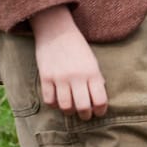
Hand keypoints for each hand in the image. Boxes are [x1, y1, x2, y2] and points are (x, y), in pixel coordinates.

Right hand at [29, 5, 107, 119]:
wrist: (56, 31)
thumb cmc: (77, 47)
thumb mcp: (92, 61)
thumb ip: (95, 79)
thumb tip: (98, 99)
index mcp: (92, 72)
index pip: (100, 100)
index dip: (100, 110)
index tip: (99, 112)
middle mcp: (77, 76)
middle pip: (83, 107)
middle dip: (85, 115)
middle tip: (85, 116)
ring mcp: (60, 78)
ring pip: (65, 106)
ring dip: (69, 112)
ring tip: (71, 110)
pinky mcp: (46, 77)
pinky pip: (49, 100)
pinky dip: (54, 105)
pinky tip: (58, 102)